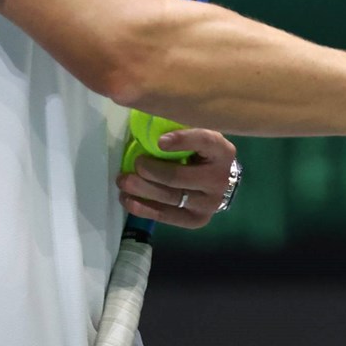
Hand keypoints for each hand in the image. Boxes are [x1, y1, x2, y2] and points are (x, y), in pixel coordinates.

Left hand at [117, 128, 238, 229]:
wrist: (220, 182)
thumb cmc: (203, 154)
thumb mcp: (199, 137)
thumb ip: (182, 131)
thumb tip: (150, 124)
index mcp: (222, 152)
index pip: (204, 142)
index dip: (182, 140)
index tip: (159, 141)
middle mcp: (219, 179)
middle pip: (178, 176)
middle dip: (150, 170)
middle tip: (135, 164)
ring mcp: (209, 203)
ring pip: (169, 197)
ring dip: (141, 189)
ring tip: (123, 181)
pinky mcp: (196, 220)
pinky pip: (165, 215)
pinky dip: (143, 208)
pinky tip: (128, 199)